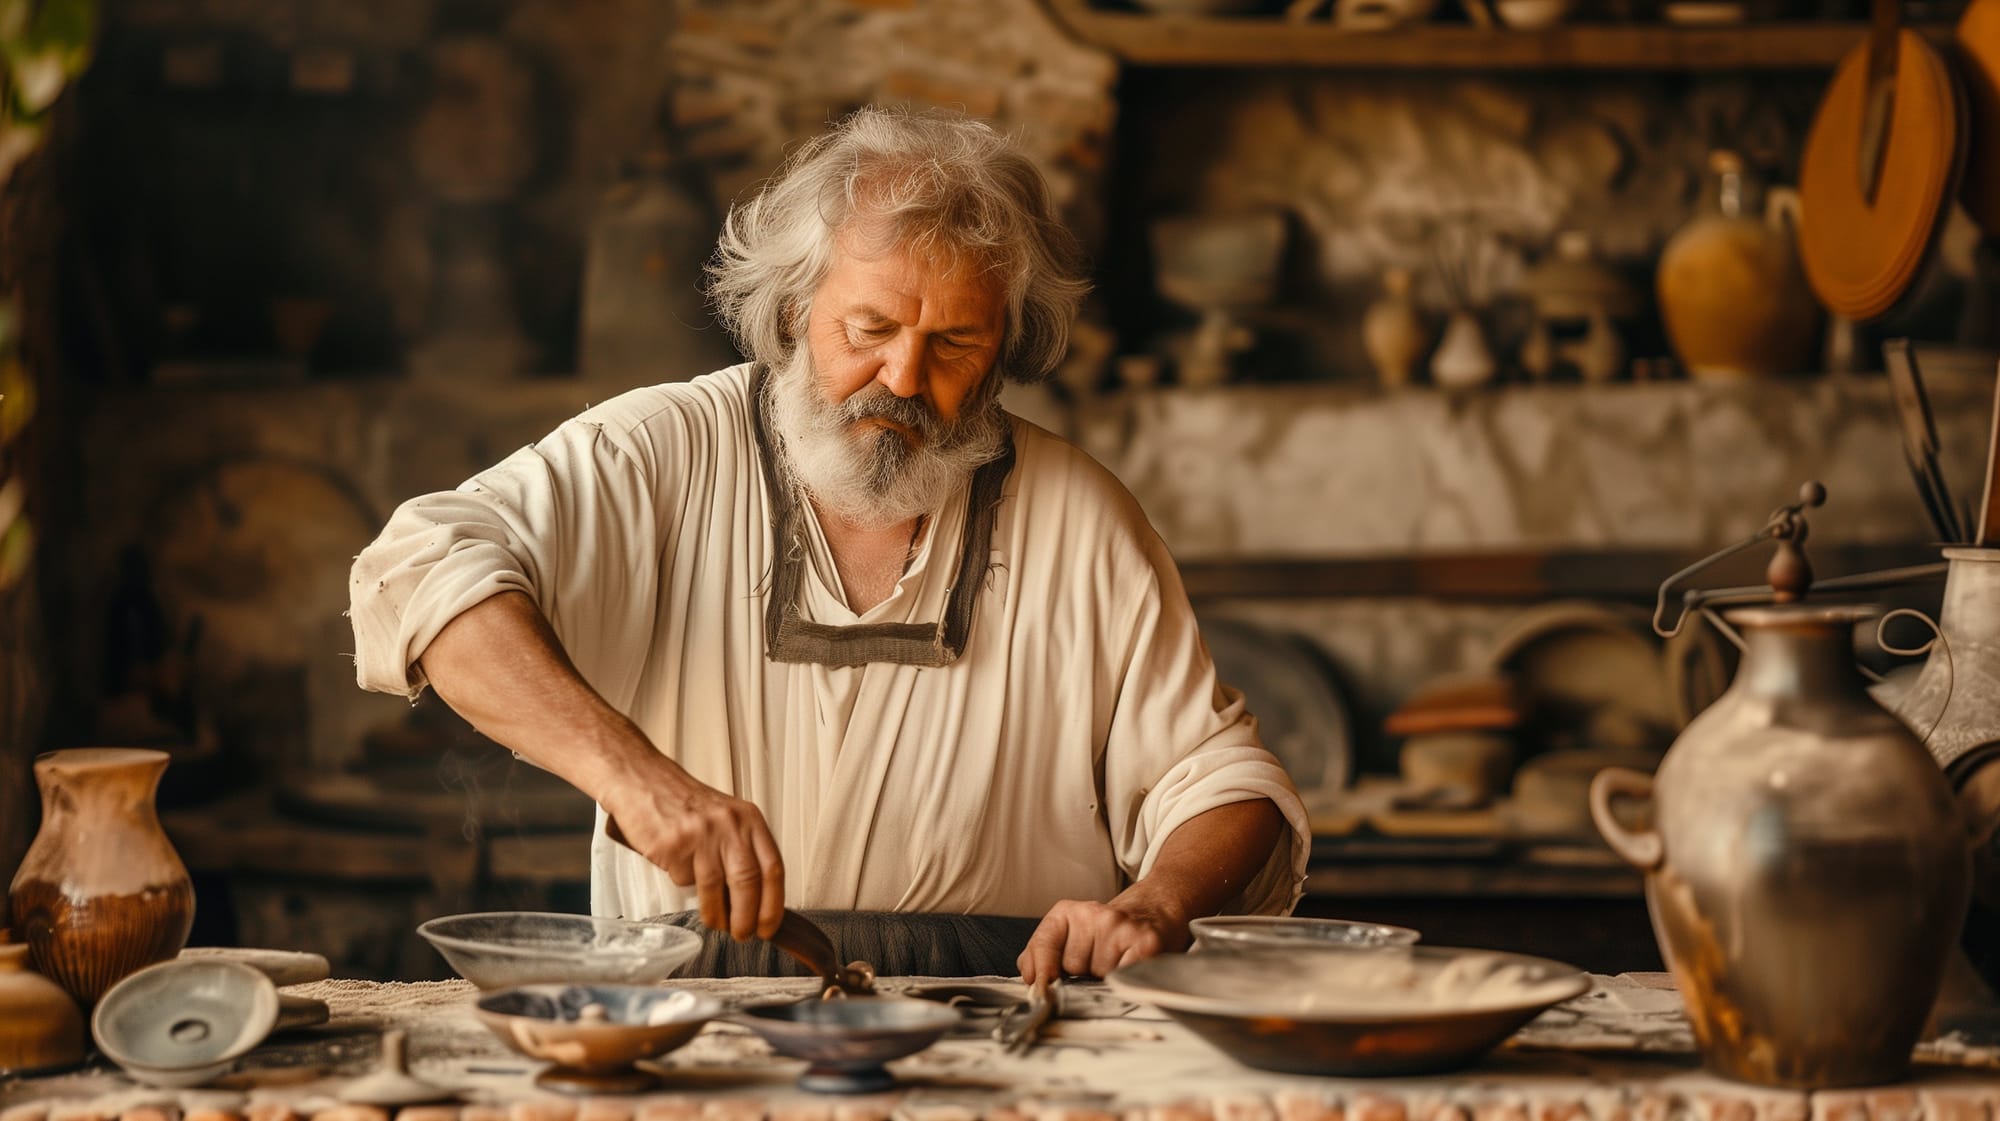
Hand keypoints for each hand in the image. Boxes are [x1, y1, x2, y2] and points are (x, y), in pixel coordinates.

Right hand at [603, 767, 784, 941]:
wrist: (641, 780)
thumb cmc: (684, 803)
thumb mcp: (726, 818)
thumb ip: (742, 850)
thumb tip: (755, 901)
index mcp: (748, 818)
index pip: (773, 868)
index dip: (773, 904)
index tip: (768, 926)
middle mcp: (728, 824)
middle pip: (748, 882)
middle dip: (747, 917)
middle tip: (743, 934)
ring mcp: (700, 833)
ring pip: (715, 887)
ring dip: (716, 914)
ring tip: (716, 923)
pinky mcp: (672, 844)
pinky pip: (682, 878)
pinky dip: (683, 884)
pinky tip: (679, 872)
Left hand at [1017, 885, 1191, 982]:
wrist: (1156, 909)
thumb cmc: (1108, 933)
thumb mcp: (1069, 934)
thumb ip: (1041, 954)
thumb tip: (1031, 979)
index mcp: (1067, 912)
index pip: (1043, 945)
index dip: (1041, 973)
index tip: (1042, 991)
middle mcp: (1093, 914)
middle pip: (1071, 967)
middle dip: (1081, 976)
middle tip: (1097, 963)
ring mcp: (1120, 926)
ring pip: (1098, 976)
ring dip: (1105, 979)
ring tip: (1116, 962)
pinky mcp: (1145, 942)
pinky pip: (1124, 978)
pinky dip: (1126, 982)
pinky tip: (1131, 966)